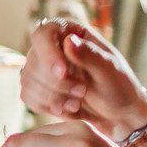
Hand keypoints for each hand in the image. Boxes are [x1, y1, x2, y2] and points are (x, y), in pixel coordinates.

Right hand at [22, 18, 146, 136]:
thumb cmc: (119, 87)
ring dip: (53, 97)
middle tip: (83, 92)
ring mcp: (41, 67)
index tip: (63, 73)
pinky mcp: (36, 87)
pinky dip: (47, 106)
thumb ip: (90, 56)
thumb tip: (69, 40)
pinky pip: (27, 96)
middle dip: (57, 84)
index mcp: (71, 32)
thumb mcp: (110, 71)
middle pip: (34, 61)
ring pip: (28, 81)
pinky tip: (67, 108)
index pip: (44, 33)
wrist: (118, 113)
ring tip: (78, 102)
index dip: (48, 53)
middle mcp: (51, 47)